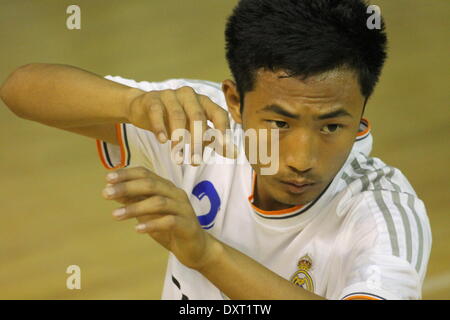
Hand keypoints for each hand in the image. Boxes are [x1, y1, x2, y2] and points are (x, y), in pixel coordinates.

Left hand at [102, 166, 217, 269]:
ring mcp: (183, 209)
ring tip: (115, 215)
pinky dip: (152, 224)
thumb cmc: (170, 228)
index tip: (107, 178)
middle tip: (106, 193)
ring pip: (159, 202)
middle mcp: (176, 194)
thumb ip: (134, 200)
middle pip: (151, 185)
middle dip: (127, 187)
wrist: (195, 248)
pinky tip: (137, 229)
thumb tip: (111, 191)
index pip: (146, 174)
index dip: (127, 174)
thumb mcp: (148, 213)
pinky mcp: (187, 225)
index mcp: (166, 187)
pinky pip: (169, 222)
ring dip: (135, 208)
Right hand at [125, 86, 235, 163]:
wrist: (142, 108)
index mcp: (204, 102)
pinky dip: (160, 128)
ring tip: (178, 159)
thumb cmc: (174, 120)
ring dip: (179, 140)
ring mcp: (170, 95)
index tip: (224, 148)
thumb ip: (213, 140)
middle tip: (196, 163)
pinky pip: (157, 113)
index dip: (223, 130)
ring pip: (178, 116)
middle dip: (198, 142)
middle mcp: (190, 96)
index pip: (219, 114)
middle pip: (198, 118)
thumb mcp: (195, 130)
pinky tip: (162, 141)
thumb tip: (234, 154)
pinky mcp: (152, 99)